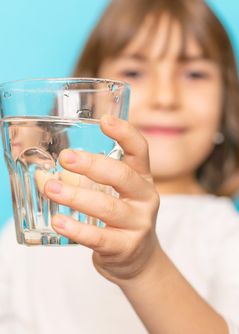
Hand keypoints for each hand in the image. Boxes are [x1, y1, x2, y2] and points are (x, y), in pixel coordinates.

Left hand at [44, 115, 159, 284]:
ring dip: (76, 196)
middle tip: (65, 158)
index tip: (104, 120)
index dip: (125, 133)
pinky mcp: (126, 247)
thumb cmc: (120, 219)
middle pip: (122, 176)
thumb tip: (42, 173)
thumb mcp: (112, 194)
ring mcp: (138, 224)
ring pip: (108, 207)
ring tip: (51, 189)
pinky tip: (59, 222)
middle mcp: (145, 198)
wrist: (138, 259)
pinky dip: (77, 228)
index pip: (140, 150)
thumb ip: (82, 181)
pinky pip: (100, 237)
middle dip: (92, 165)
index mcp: (142, 178)